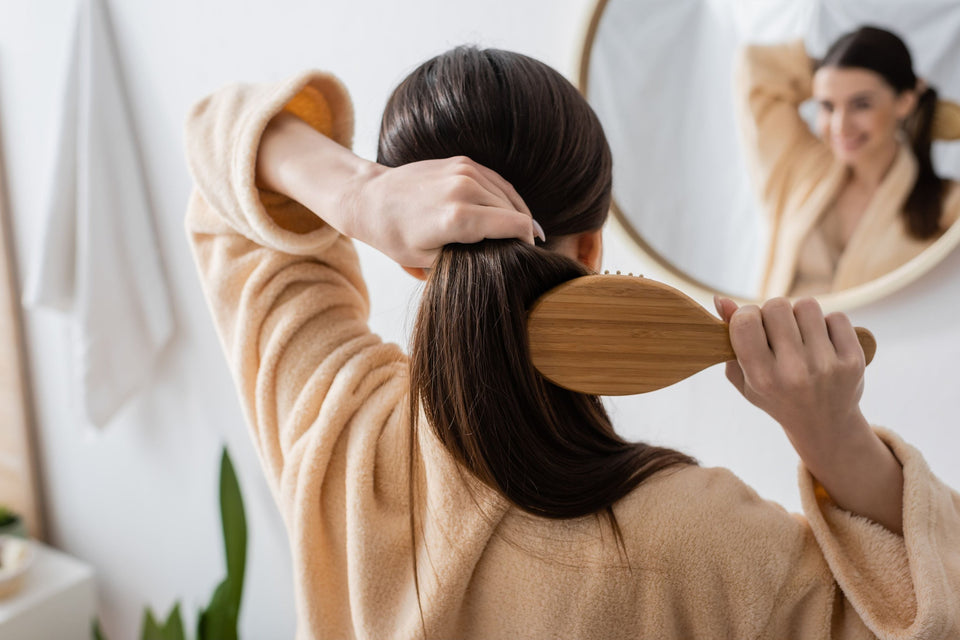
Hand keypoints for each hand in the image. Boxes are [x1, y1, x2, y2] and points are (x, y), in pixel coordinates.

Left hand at [344, 156, 540, 267]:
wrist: (370, 199)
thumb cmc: (395, 236)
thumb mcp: (430, 259)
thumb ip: (469, 257)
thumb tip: (500, 259)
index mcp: (458, 218)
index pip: (516, 227)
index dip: (527, 243)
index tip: (528, 257)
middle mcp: (465, 189)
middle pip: (515, 211)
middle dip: (523, 231)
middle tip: (524, 250)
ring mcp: (465, 171)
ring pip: (509, 195)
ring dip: (517, 213)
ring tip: (522, 233)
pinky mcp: (463, 162)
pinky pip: (496, 181)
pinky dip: (506, 197)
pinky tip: (509, 212)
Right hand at [713, 296, 866, 449]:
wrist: (824, 426)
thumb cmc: (775, 396)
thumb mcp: (744, 377)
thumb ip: (728, 340)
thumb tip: (721, 299)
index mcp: (762, 378)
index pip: (746, 322)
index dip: (746, 314)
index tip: (751, 324)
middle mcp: (794, 373)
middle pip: (777, 306)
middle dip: (774, 312)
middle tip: (777, 330)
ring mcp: (826, 366)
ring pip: (807, 306)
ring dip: (801, 315)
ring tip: (800, 335)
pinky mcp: (853, 360)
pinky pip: (836, 317)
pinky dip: (828, 324)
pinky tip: (823, 343)